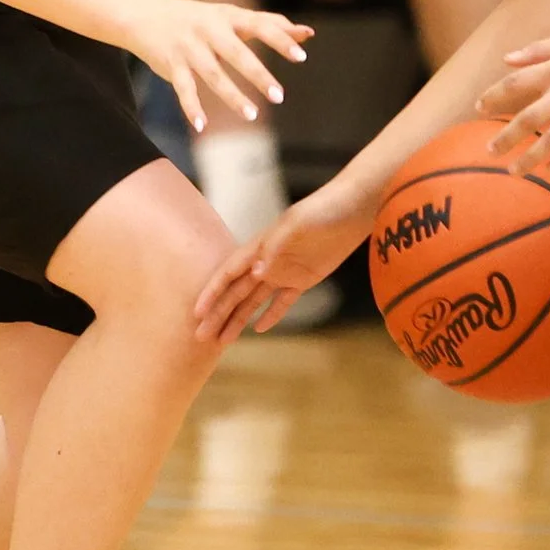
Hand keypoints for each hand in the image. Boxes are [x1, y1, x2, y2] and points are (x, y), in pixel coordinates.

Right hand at [121, 0, 311, 134]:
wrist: (146, 15)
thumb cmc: (200, 19)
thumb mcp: (232, 16)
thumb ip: (269, 24)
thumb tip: (308, 34)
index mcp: (229, 17)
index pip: (260, 26)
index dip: (280, 40)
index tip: (301, 56)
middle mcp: (209, 30)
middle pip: (237, 53)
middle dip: (258, 75)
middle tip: (279, 96)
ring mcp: (189, 47)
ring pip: (212, 74)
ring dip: (232, 96)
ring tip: (252, 114)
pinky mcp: (171, 64)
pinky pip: (183, 88)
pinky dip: (191, 107)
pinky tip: (202, 125)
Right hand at [194, 184, 374, 341]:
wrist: (352, 209)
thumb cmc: (322, 210)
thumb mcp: (297, 225)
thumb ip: (275, 248)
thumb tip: (256, 273)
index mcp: (260, 247)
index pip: (229, 273)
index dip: (212, 293)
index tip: (197, 312)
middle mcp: (267, 261)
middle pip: (236, 292)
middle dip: (218, 314)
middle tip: (201, 336)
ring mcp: (285, 270)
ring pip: (254, 300)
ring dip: (238, 319)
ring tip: (223, 340)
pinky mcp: (304, 278)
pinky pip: (282, 301)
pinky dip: (270, 315)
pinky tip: (259, 329)